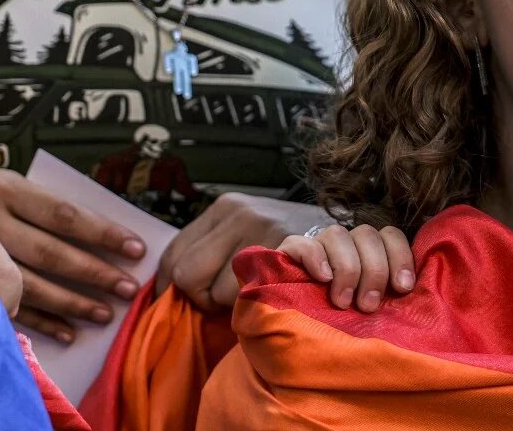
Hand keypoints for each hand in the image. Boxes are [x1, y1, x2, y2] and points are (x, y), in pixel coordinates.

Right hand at [0, 168, 145, 342]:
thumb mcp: (1, 185)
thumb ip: (39, 208)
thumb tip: (96, 236)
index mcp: (5, 189)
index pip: (64, 214)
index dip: (101, 233)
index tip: (135, 248)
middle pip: (50, 251)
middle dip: (92, 272)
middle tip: (126, 288)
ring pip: (30, 283)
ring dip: (70, 302)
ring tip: (103, 315)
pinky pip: (6, 305)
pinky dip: (40, 320)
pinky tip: (67, 332)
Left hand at [156, 194, 329, 309]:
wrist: (344, 232)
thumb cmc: (291, 239)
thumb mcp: (248, 230)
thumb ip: (213, 250)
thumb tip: (167, 284)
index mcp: (223, 207)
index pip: (173, 253)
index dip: (167, 285)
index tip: (173, 303)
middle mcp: (238, 212)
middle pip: (186, 274)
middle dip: (201, 298)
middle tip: (227, 301)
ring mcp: (263, 228)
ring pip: (217, 291)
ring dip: (232, 305)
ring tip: (256, 295)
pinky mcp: (286, 247)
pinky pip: (249, 295)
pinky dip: (255, 305)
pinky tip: (270, 297)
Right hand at [275, 223, 414, 311]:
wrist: (297, 328)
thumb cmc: (345, 321)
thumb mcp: (372, 308)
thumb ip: (391, 295)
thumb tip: (413, 294)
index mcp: (370, 252)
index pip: (391, 235)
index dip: (400, 257)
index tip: (402, 288)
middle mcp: (346, 243)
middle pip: (367, 234)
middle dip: (374, 271)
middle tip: (368, 305)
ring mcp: (318, 245)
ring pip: (338, 234)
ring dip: (347, 268)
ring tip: (343, 302)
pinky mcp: (289, 253)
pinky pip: (303, 243)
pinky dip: (316, 259)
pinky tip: (322, 279)